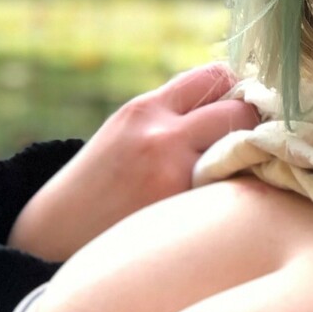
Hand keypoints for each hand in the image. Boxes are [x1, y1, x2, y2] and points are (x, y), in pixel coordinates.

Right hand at [6, 60, 262, 263]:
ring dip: (255, 161)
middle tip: (259, 144)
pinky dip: (242, 195)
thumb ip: (174, 117)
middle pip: (241, 109)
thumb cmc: (101, 185)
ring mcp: (172, 176)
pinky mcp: (181, 213)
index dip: (238, 89)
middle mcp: (159, 136)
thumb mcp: (127, 134)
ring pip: (245, 153)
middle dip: (255, 124)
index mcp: (144, 109)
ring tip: (252, 174)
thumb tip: (242, 104)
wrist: (53, 236)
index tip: (247, 106)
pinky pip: (232, 193)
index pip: (215, 75)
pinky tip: (237, 205)